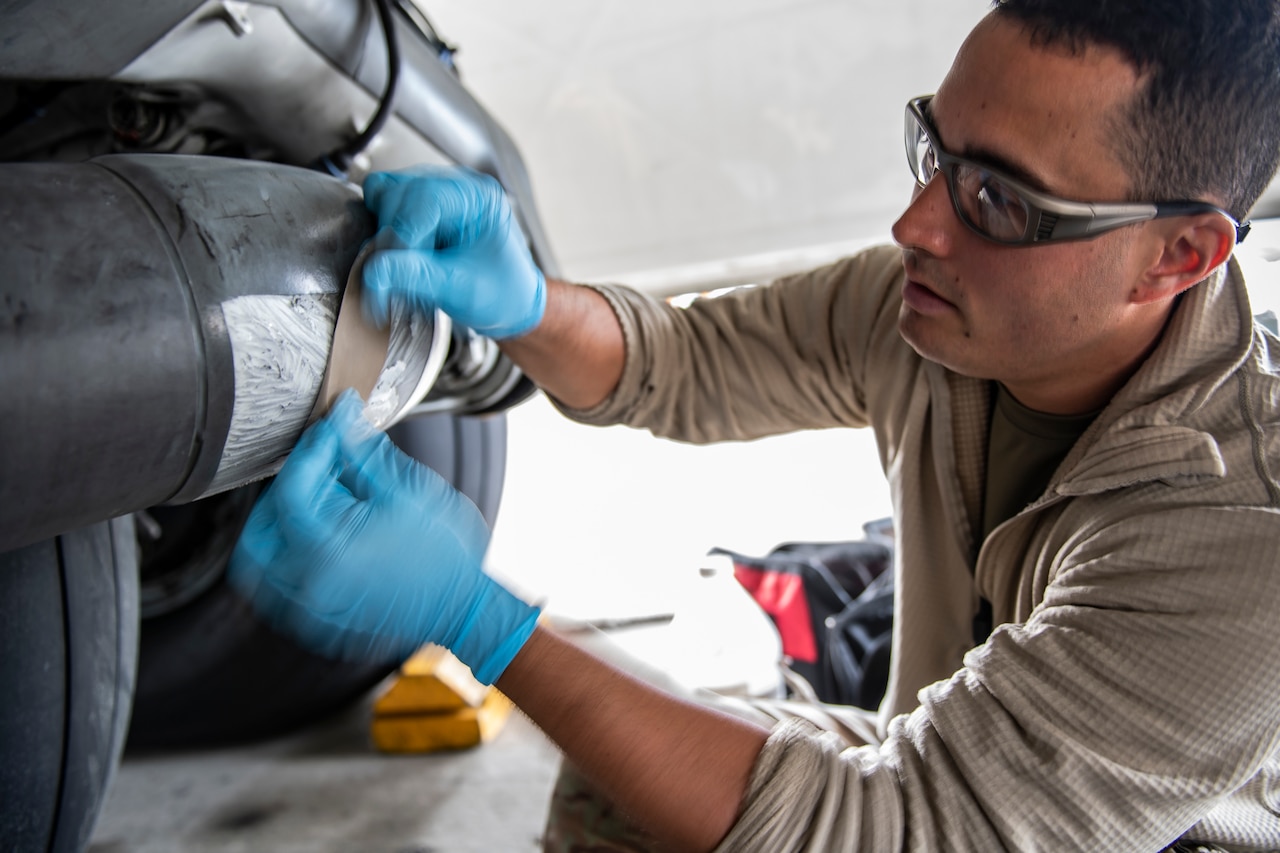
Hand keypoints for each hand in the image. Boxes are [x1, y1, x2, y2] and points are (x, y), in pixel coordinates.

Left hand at [228, 391, 539, 682]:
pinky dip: (291, 557)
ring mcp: (311, 607)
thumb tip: (342, 415)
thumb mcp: (406, 489)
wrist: (464, 605)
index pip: (292, 486)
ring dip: (281, 525)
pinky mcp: (318, 619)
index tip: (331, 429)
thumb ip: (362, 450)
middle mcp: (310, 583)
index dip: (311, 448)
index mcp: (328, 549)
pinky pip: (281, 587)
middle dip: (285, 490)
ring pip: (262, 561)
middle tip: (320, 471)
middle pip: (260, 527)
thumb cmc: (445, 554)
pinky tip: (327, 538)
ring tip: (322, 506)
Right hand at [361, 165, 546, 338]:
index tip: (384, 272)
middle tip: (392, 276)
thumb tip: (374, 271)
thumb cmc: (501, 292)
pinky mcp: (418, 206)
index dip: (399, 236)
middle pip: (398, 192)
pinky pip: (383, 206)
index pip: (423, 200)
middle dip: (389, 236)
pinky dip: (382, 231)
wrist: (510, 301)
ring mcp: (435, 193)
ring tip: (403, 267)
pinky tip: (400, 257)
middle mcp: (455, 187)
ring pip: (385, 195)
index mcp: (478, 197)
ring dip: (383, 233)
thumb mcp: (460, 289)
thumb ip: (416, 276)